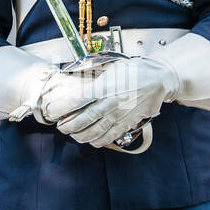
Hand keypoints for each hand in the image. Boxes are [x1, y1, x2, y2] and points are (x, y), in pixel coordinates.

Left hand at [52, 55, 179, 147]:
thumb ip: (93, 76)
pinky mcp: (127, 123)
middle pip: (82, 120)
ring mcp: (118, 115)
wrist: (158, 79)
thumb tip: (73, 78)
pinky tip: (91, 140)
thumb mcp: (110, 68)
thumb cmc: (134, 71)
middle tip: (61, 127)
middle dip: (68, 126)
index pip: (75, 101)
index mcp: (102, 87)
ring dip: (80, 136)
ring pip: (94, 132)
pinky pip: (109, 137)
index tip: (51, 112)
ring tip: (73, 134)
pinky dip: (97, 141)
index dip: (59, 109)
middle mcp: (109, 103)